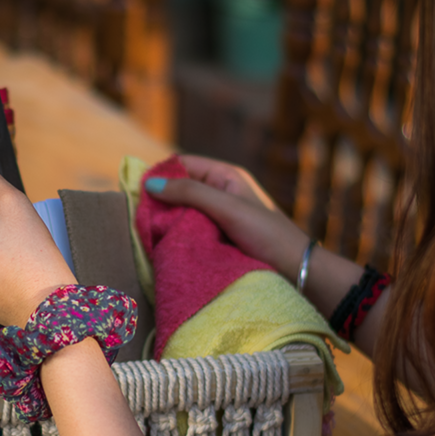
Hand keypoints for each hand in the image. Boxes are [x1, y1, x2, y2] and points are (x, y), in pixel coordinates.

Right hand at [145, 154, 309, 282]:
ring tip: (149, 232)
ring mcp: (216, 218)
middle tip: (140, 216)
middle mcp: (218, 194)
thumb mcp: (228, 208)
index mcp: (224, 176)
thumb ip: (191, 193)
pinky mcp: (214, 239)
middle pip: (178, 189)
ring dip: (166, 221)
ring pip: (180, 213)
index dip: (160, 174)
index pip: (182, 164)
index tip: (139, 191)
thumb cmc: (267, 234)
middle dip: (159, 201)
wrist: (296, 270)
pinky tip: (164, 245)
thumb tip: (150, 184)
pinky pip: (187, 233)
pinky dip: (175, 237)